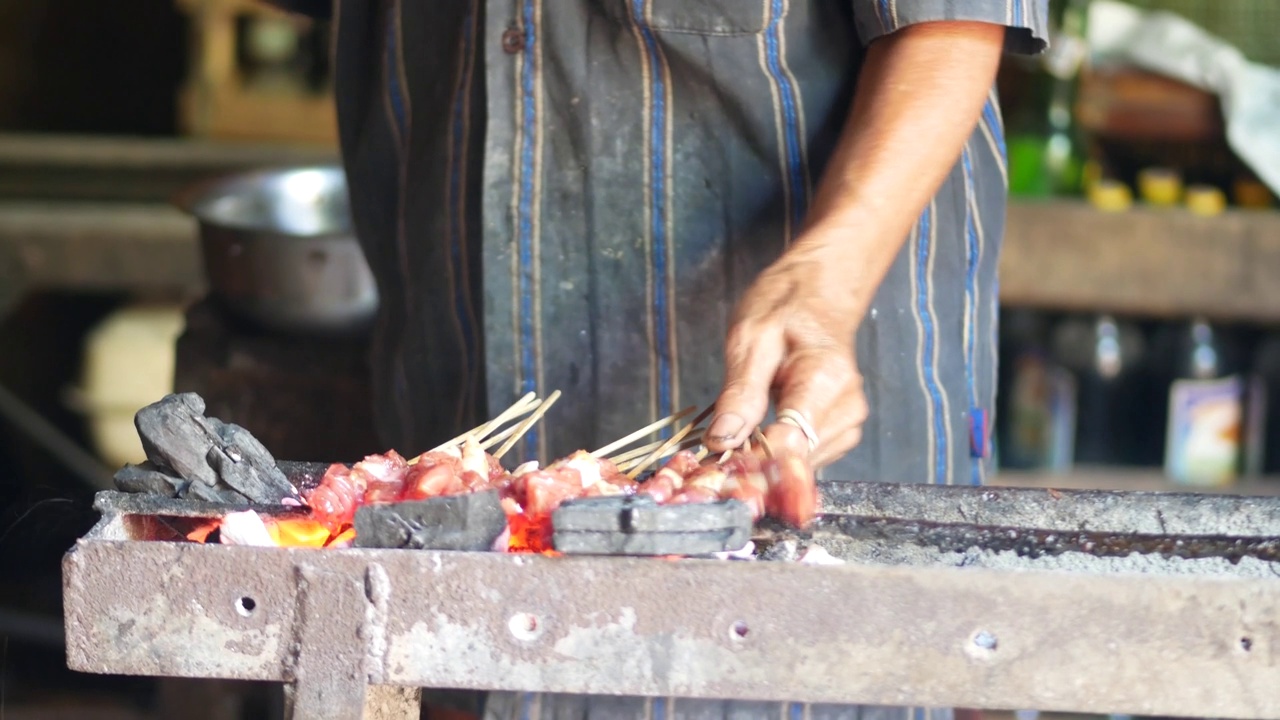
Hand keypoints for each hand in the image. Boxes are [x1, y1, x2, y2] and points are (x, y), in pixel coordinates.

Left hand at [704, 239, 869, 524]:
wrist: (822, 291)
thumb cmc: (786, 306)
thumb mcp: (749, 338)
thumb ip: (740, 392)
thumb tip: (722, 441)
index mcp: (825, 380)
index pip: (790, 444)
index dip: (751, 465)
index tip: (715, 471)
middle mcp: (846, 407)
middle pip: (797, 461)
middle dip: (754, 468)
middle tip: (713, 465)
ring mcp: (848, 421)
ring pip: (802, 467)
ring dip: (765, 467)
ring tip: (731, 454)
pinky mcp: (842, 429)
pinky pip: (807, 458)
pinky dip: (778, 459)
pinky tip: (755, 448)